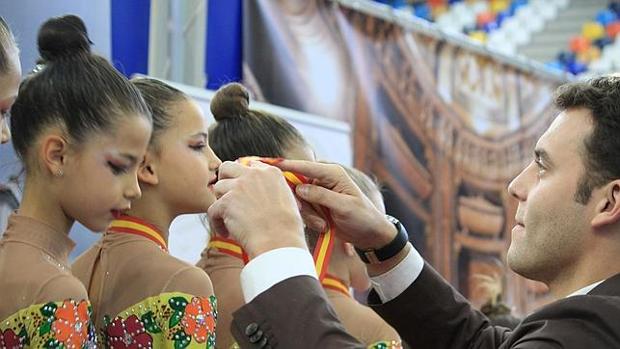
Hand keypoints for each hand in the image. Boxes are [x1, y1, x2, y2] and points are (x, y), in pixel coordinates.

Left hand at [207, 161, 306, 258]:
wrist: (279, 241)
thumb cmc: (286, 228)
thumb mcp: (286, 199)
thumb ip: (271, 189)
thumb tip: (259, 193)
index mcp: (271, 172)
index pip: (250, 166)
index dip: (244, 178)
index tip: (243, 191)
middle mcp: (254, 175)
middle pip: (227, 167)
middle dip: (224, 179)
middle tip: (227, 197)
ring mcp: (239, 187)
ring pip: (218, 188)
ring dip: (221, 203)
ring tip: (229, 220)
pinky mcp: (226, 202)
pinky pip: (212, 209)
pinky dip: (217, 223)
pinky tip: (226, 233)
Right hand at [272, 160, 396, 249]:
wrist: (370, 234)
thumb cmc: (363, 217)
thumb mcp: (344, 206)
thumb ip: (321, 196)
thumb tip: (299, 189)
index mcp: (332, 173)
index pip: (304, 167)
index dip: (286, 166)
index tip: (268, 165)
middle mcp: (323, 180)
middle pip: (296, 185)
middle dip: (300, 203)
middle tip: (310, 216)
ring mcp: (318, 193)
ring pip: (298, 201)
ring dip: (308, 215)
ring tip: (323, 225)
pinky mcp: (316, 206)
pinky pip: (303, 210)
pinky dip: (310, 220)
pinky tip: (323, 226)